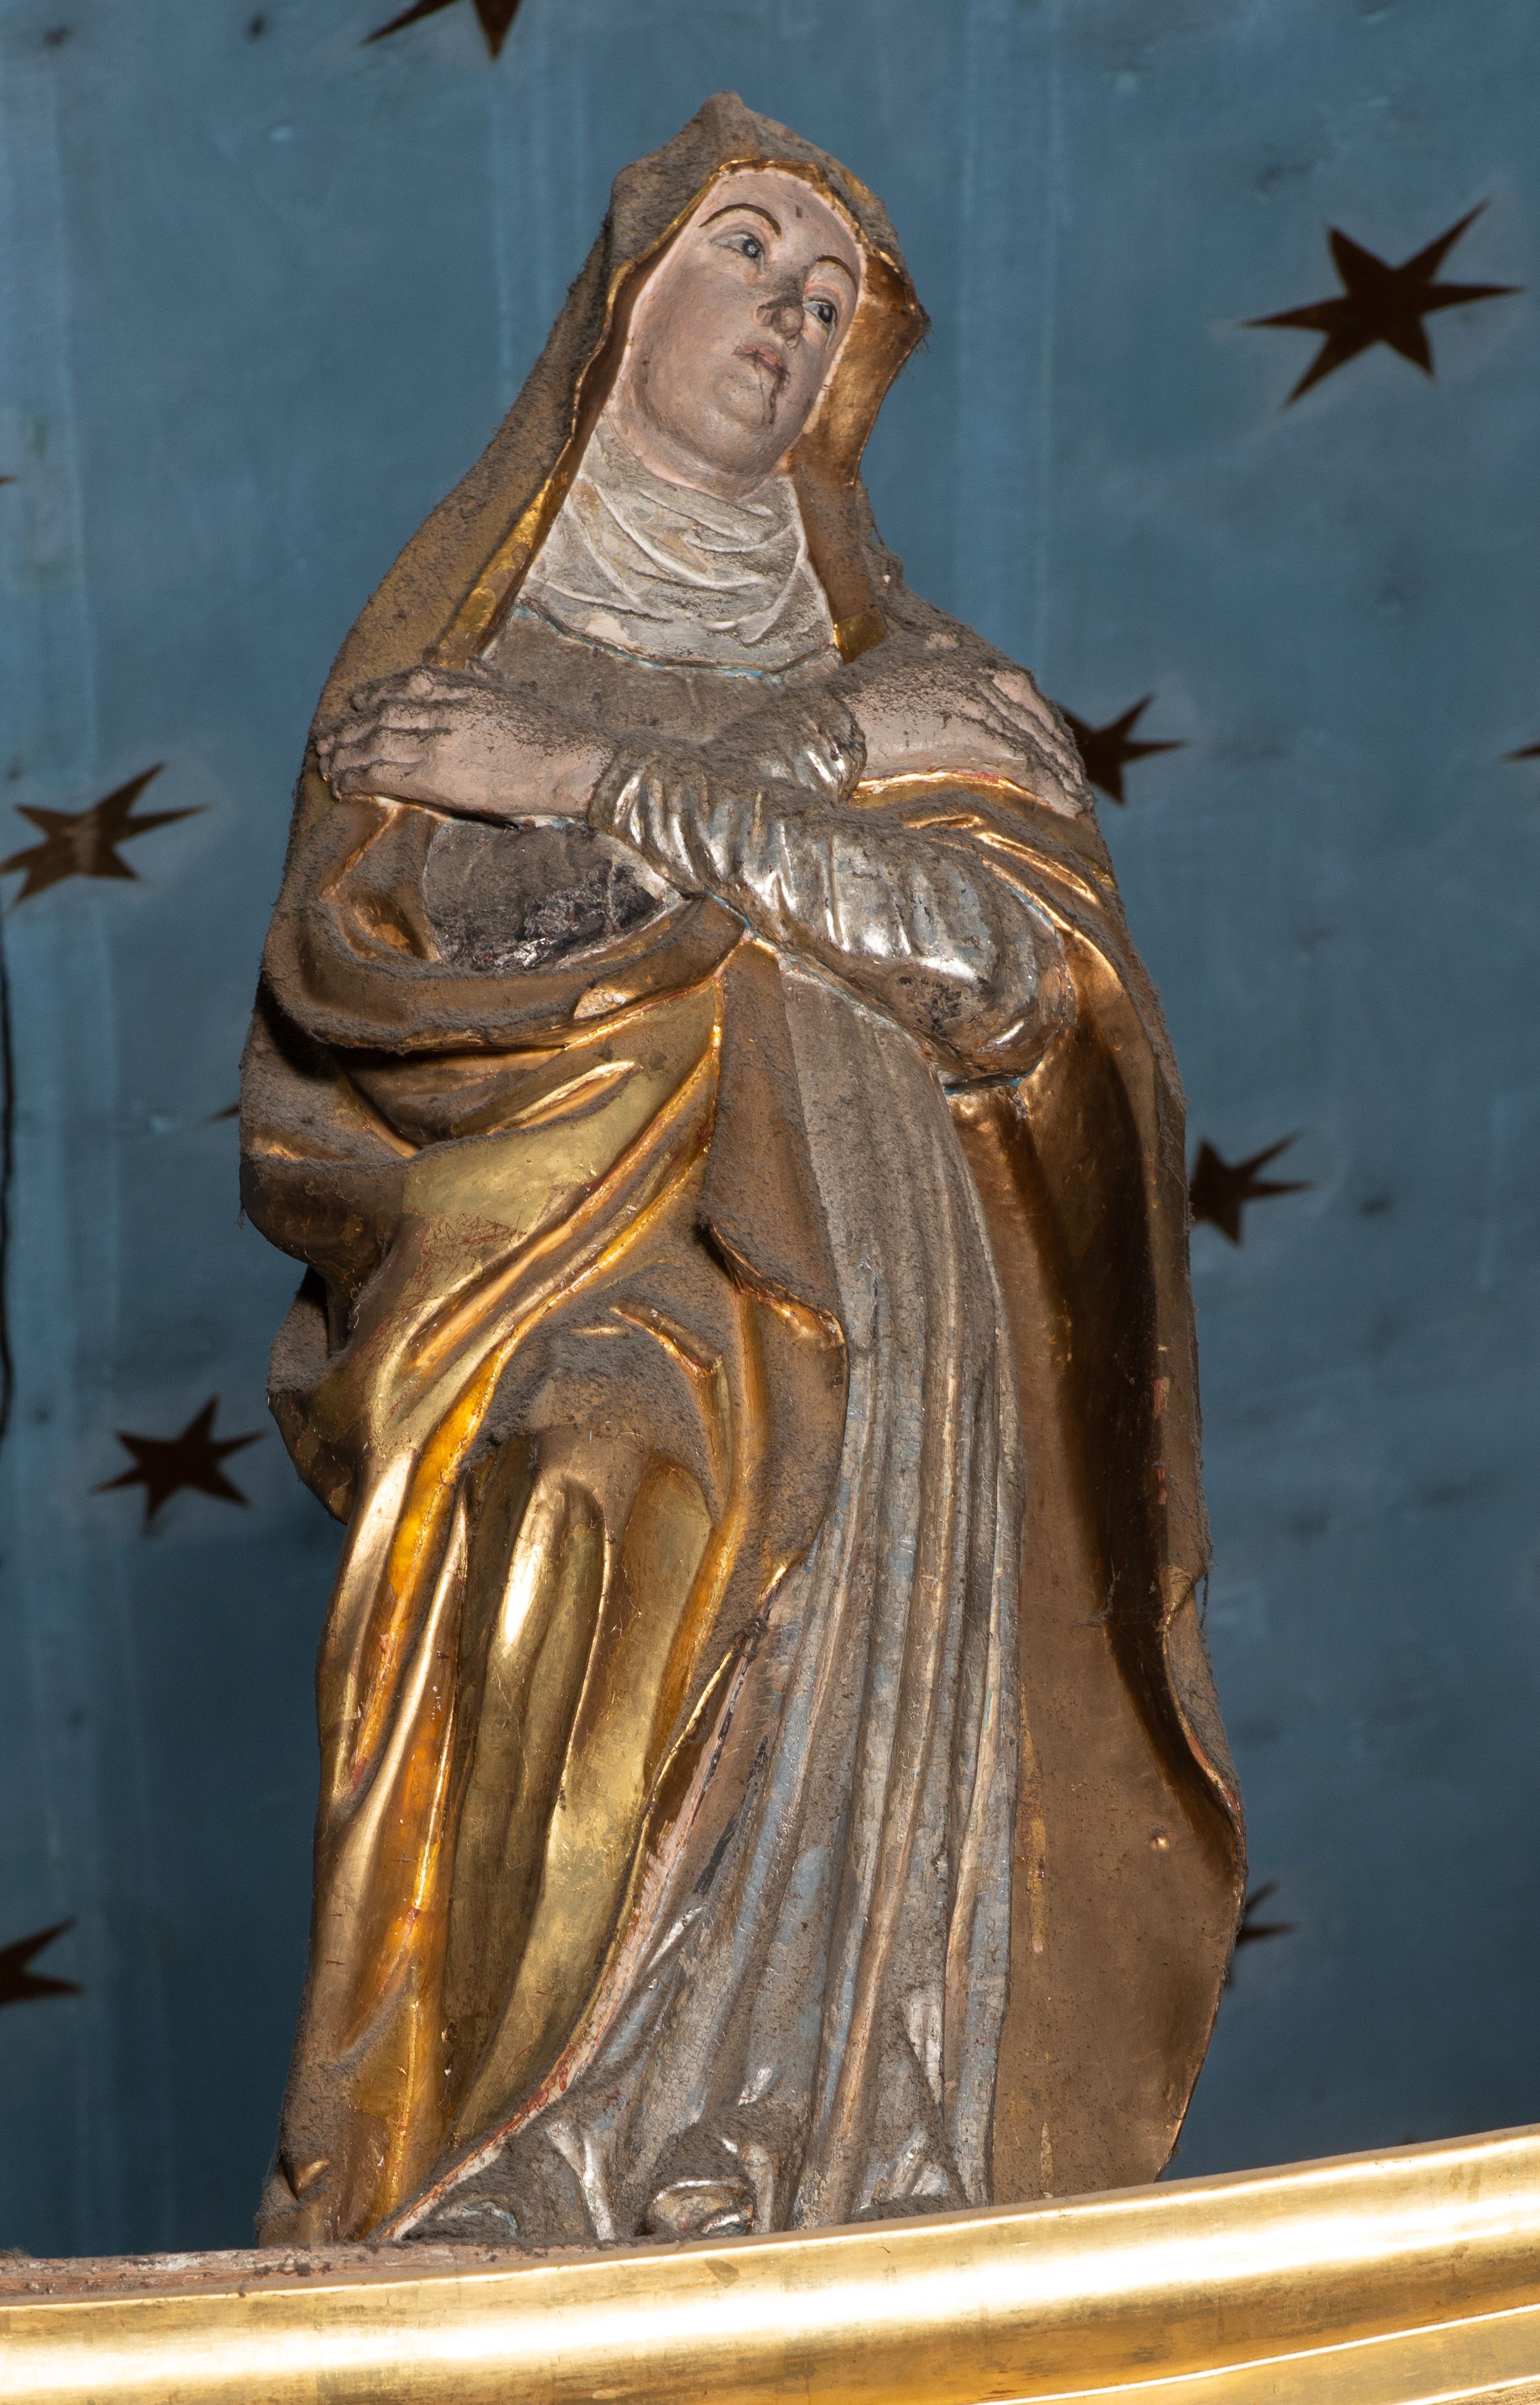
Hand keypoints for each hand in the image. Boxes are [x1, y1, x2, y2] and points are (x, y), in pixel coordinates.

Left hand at [315, 666, 613, 821]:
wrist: (580, 760)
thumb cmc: (563, 732)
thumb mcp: (521, 692)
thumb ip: (489, 678)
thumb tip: (472, 664)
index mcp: (467, 686)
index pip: (408, 683)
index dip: (377, 691)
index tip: (357, 702)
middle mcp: (447, 708)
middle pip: (384, 712)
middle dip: (350, 726)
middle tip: (325, 739)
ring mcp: (442, 740)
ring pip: (377, 742)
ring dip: (345, 753)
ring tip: (325, 764)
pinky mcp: (442, 776)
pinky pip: (386, 773)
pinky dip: (358, 777)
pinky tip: (342, 785)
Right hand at [843, 644, 1085, 805]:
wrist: (821, 725)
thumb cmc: (842, 709)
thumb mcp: (888, 671)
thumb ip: (921, 667)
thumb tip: (939, 668)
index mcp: (952, 649)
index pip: (1014, 682)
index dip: (1040, 718)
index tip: (1057, 744)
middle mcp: (968, 665)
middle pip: (1032, 706)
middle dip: (1058, 744)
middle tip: (1076, 778)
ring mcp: (970, 694)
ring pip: (1033, 735)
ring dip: (1061, 770)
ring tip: (1077, 801)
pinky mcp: (967, 728)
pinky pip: (1021, 758)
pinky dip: (1047, 782)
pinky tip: (1062, 804)